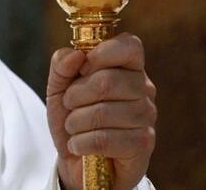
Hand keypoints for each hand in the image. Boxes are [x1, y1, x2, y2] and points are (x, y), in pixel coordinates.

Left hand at [47, 33, 156, 189]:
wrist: (77, 161)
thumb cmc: (73, 117)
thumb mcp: (58, 87)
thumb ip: (61, 65)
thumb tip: (75, 55)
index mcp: (128, 67)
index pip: (130, 45)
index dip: (102, 53)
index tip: (82, 68)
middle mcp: (144, 89)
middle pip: (108, 81)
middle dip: (76, 95)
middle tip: (69, 105)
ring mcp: (147, 116)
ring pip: (104, 112)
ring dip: (76, 122)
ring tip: (73, 127)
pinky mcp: (143, 144)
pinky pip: (106, 138)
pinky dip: (82, 142)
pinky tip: (78, 145)